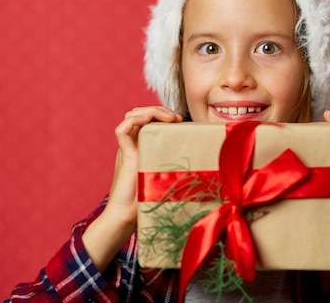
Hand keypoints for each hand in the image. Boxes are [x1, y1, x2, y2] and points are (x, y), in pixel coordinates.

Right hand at [82, 106, 182, 271]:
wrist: (126, 220)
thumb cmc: (149, 205)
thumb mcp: (168, 180)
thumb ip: (178, 170)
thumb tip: (208, 167)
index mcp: (142, 150)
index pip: (148, 121)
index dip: (162, 115)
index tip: (180, 121)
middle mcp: (133, 147)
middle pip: (140, 115)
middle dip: (159, 110)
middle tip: (175, 118)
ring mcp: (127, 150)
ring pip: (131, 117)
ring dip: (150, 111)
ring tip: (168, 117)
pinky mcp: (123, 156)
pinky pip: (121, 130)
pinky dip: (135, 120)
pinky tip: (150, 121)